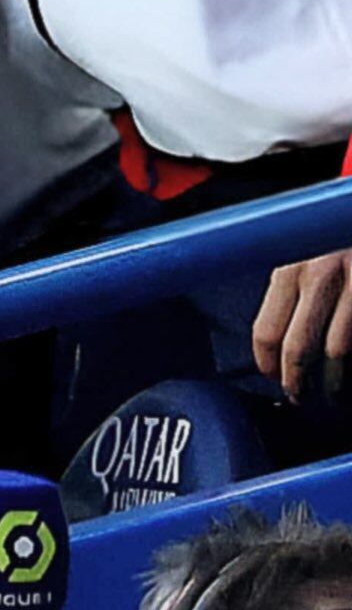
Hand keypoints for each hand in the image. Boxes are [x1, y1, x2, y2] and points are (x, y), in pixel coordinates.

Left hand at [254, 249, 351, 404]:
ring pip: (337, 352)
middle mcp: (318, 276)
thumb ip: (291, 287)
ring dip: (333, 384)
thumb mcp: (303, 252)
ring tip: (332, 397)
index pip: (267, 330)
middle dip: (298, 382)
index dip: (269, 364)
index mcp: (289, 267)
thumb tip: (276, 340)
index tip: (274, 379)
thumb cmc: (333, 235)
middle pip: (298, 348)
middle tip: (302, 399)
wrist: (351, 209)